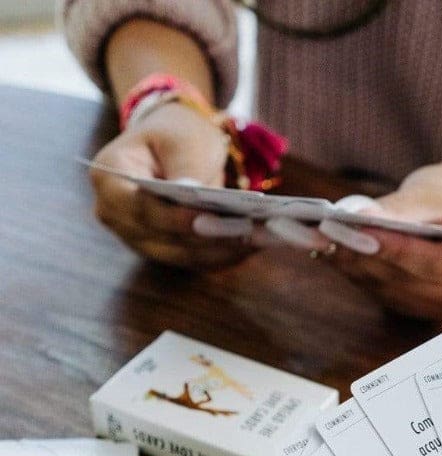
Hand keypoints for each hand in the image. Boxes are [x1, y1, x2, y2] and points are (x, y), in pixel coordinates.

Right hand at [89, 101, 257, 269]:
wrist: (173, 144)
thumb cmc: (174, 135)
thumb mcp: (181, 139)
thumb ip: (185, 168)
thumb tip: (195, 197)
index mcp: (109, 178)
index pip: (140, 208)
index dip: (175, 219)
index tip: (210, 221)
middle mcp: (116, 216)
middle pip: (163, 240)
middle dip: (208, 239)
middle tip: (249, 234)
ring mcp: (138, 238)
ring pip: (182, 257)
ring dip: (222, 252)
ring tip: (259, 240)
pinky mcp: (165, 250)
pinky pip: (195, 260)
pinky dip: (225, 255)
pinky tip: (255, 246)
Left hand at [326, 161, 441, 319]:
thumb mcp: (433, 194)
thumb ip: (400, 209)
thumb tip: (359, 218)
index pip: (436, 263)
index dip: (396, 250)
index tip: (358, 230)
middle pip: (408, 281)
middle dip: (365, 255)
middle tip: (326, 230)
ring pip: (390, 290)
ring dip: (354, 265)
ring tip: (322, 237)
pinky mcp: (420, 311)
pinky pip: (384, 294)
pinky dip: (358, 272)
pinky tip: (335, 251)